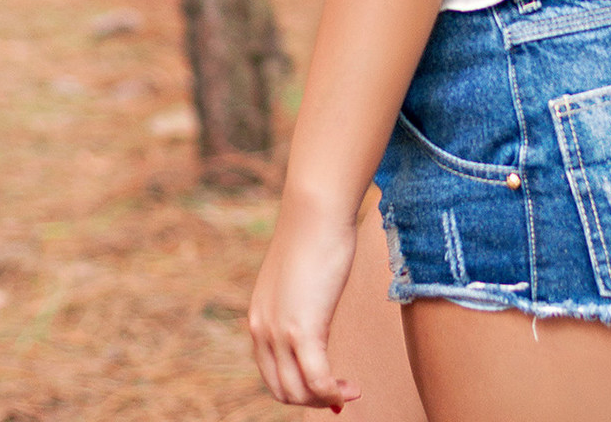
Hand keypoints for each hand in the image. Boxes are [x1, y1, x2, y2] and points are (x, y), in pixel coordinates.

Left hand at [248, 192, 362, 408]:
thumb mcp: (299, 276)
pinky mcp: (302, 329)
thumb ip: (300, 299)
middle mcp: (261, 329)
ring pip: (298, 392)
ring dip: (325, 399)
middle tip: (340, 394)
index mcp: (258, 317)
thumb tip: (318, 310)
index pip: (270, 372)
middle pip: (281, 389)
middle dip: (312, 399)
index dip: (297, 386)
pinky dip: (334, 392)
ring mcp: (279, 332)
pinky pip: (318, 380)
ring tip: (351, 391)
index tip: (324, 384)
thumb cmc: (316, 232)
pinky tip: (353, 389)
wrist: (315, 210)